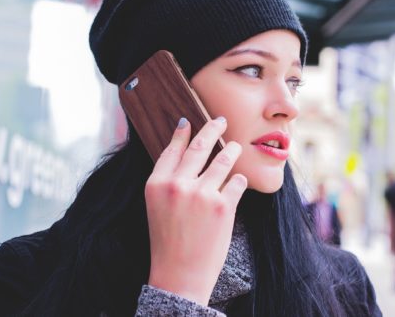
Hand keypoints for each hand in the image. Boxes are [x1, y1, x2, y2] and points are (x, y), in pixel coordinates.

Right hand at [144, 117, 246, 304]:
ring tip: (235, 147)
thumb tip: (185, 150)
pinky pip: (237, 181)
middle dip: (212, 129)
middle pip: (200, 146)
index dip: (182, 133)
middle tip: (220, 120)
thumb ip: (168, 180)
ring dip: (231, 151)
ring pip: (223, 159)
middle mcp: (177, 185)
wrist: (179, 274)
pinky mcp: (223, 206)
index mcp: (156, 184)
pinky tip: (237, 181)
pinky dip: (238, 180)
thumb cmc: (168, 241)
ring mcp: (201, 194)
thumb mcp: (157, 206)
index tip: (189, 121)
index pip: (172, 149)